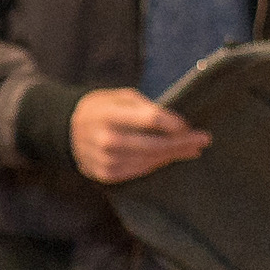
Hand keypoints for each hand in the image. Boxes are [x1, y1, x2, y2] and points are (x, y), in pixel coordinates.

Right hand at [70, 88, 212, 185]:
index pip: (152, 119)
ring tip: (190, 150)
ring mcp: (105, 159)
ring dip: (173, 155)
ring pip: (150, 160)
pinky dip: (155, 164)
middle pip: (155, 144)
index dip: (174, 123)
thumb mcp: (119, 96)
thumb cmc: (100, 109)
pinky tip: (166, 158)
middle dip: (182, 143)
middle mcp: (106, 139)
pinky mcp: (105, 173)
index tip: (188, 125)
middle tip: (203, 140)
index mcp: (108, 114)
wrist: (65, 130)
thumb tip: (177, 125)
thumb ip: (146, 107)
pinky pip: (139, 170)